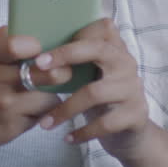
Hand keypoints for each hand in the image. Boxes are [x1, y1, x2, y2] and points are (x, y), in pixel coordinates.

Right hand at [0, 26, 69, 159]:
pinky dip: (40, 113)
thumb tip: (33, 29)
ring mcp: (5, 107)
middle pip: (48, 73)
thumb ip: (2, 42)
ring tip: (45, 93)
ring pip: (51, 98)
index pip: (19, 45)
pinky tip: (29, 110)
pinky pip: (40, 117)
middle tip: (62, 71)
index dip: (38, 46)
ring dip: (52, 95)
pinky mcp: (11, 129)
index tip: (41, 50)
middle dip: (61, 72)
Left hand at [36, 18, 156, 160]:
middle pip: (99, 50)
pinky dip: (83, 132)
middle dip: (66, 55)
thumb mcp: (87, 76)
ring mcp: (134, 88)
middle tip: (37, 67)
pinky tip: (67, 138)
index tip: (41, 53)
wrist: (129, 134)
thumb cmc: (98, 99)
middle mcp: (126, 63)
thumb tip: (32, 51)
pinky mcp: (136, 114)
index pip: (99, 28)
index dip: (71, 38)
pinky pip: (105, 123)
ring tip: (45, 123)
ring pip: (94, 92)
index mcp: (113, 49)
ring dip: (65, 109)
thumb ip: (72, 61)